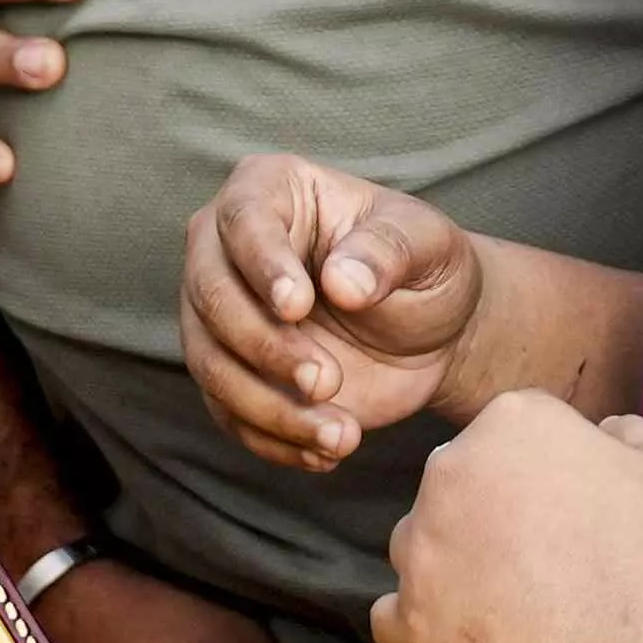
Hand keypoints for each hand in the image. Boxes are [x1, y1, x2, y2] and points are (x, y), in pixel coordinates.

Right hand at [185, 158, 483, 469]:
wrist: (432, 330)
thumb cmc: (425, 266)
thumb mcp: (428, 245)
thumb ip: (389, 252)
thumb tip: (341, 282)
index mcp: (271, 190)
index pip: (243, 220)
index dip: (263, 266)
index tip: (299, 306)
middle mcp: (227, 248)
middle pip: (209, 295)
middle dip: (264, 346)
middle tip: (326, 380)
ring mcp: (221, 315)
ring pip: (209, 363)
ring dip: (268, 407)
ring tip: (341, 433)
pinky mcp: (231, 373)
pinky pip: (228, 413)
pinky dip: (272, 440)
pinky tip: (325, 452)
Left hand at [374, 391, 642, 642]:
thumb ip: (624, 432)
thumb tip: (603, 433)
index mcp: (511, 421)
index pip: (508, 436)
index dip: (543, 475)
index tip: (570, 511)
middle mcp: (451, 470)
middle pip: (455, 486)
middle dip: (489, 516)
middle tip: (543, 560)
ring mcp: (424, 549)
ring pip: (421, 547)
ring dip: (453, 566)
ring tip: (510, 603)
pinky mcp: (412, 621)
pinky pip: (394, 616)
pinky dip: (425, 625)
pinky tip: (470, 636)